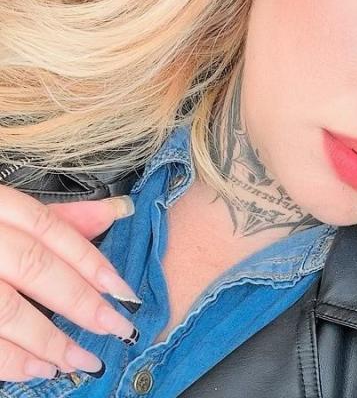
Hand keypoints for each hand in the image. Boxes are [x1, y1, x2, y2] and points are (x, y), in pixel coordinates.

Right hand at [0, 184, 139, 381]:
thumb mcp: (5, 209)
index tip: (124, 293)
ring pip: (3, 309)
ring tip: (81, 360)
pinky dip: (5, 359)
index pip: (50, 229)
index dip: (91, 261)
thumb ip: (59, 216)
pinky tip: (35, 370)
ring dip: (46, 340)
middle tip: (118, 329)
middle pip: (34, 268)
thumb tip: (118, 210)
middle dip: (80, 303)